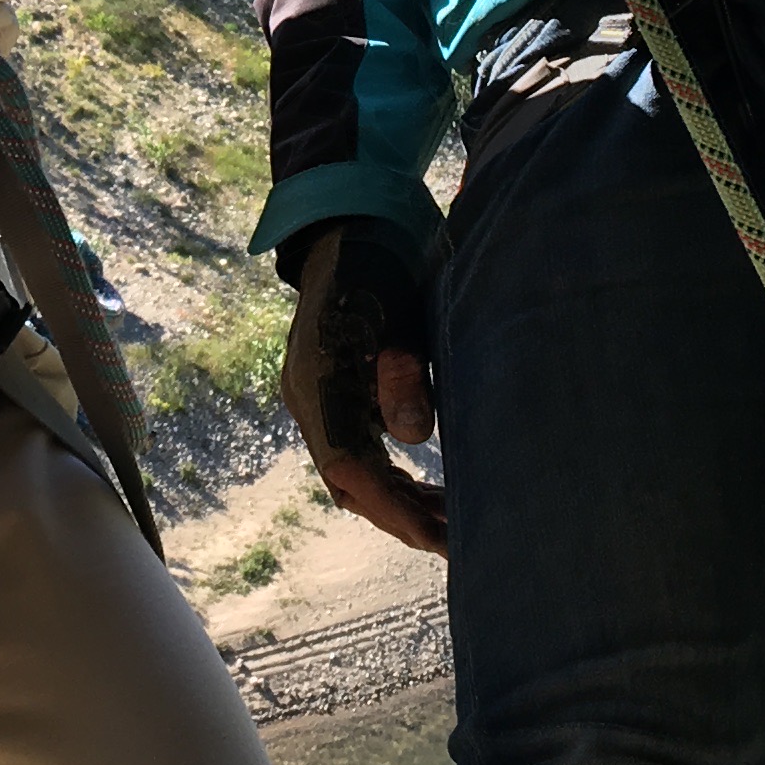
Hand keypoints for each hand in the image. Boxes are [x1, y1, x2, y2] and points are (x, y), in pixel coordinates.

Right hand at [278, 228, 442, 552]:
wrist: (351, 223)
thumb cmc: (384, 256)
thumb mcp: (402, 307)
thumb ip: (404, 369)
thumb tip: (415, 437)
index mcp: (318, 375)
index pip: (348, 465)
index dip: (392, 506)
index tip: (435, 535)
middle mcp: (307, 394)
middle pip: (348, 479)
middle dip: (400, 515)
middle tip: (457, 542)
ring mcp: (314, 395)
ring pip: (351, 472)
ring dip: (398, 501)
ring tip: (451, 524)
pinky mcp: (330, 392)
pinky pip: (355, 452)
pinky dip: (390, 478)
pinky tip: (427, 492)